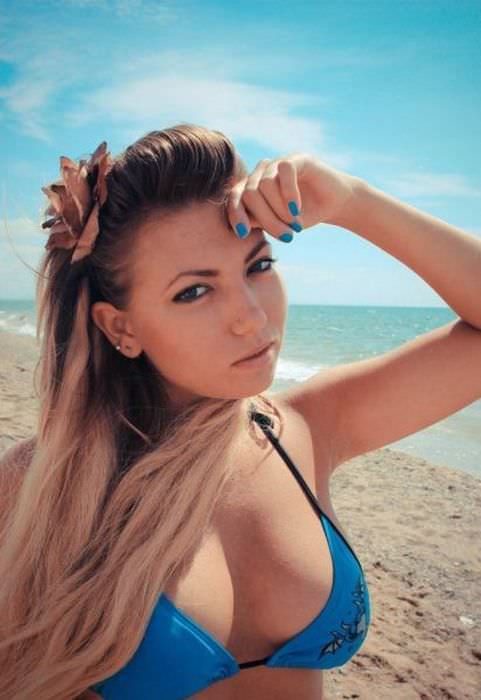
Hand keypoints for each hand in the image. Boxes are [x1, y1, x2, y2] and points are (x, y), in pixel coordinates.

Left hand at [225, 153, 361, 240]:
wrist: (332, 204)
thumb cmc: (302, 217)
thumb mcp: (277, 223)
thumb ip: (258, 221)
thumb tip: (241, 225)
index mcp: (251, 188)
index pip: (234, 197)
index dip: (236, 214)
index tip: (243, 234)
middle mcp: (261, 173)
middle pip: (251, 194)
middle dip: (267, 220)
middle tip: (286, 237)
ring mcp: (277, 164)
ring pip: (265, 185)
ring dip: (280, 210)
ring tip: (295, 225)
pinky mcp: (296, 159)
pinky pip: (284, 172)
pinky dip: (289, 194)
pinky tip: (297, 210)